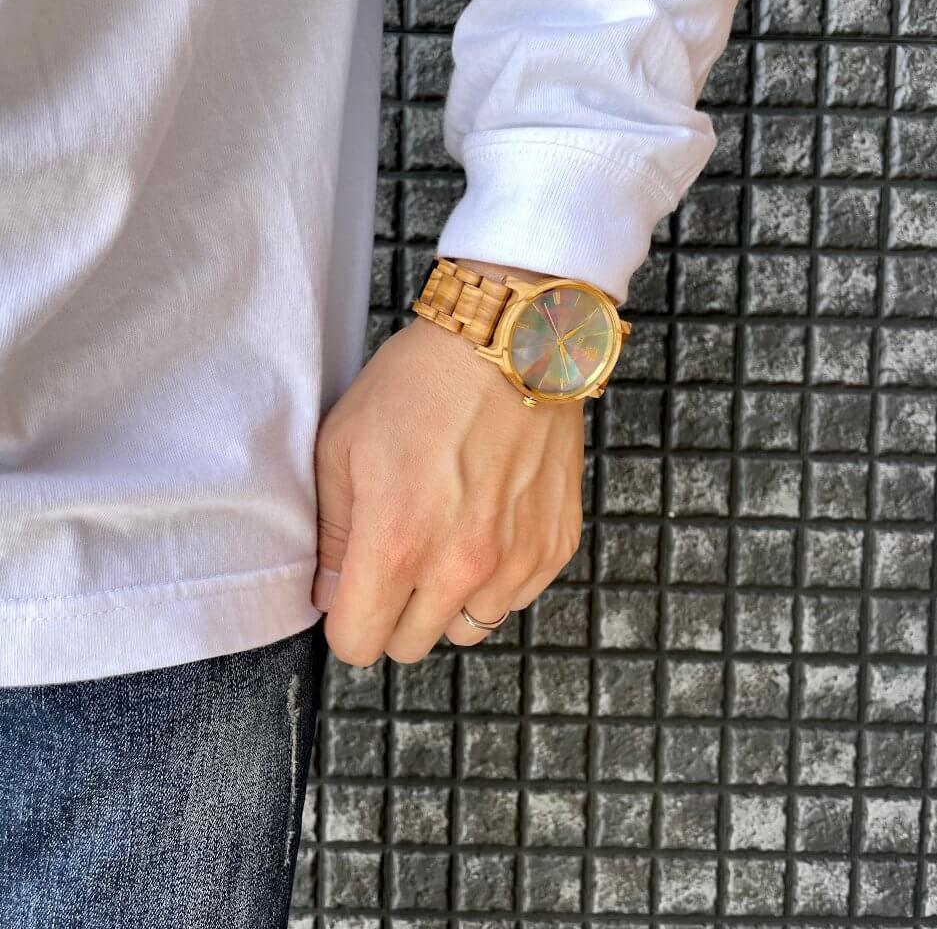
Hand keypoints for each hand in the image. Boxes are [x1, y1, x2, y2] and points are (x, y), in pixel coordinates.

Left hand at [311, 259, 584, 665]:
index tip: (351, 591)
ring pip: (466, 628)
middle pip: (411, 644)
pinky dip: (496, 577)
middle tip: (398, 554)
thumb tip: (330, 594)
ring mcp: (516, 560)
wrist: (512, 344)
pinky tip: (487, 522)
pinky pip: (514, 597)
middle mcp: (461, 566)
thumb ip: (330, 533)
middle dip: (394, 611)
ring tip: (446, 536)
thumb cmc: (421, 385)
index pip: (358, 643)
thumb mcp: (343, 444)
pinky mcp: (554, 546)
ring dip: (448, 599)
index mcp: (396, 542)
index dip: (346, 619)